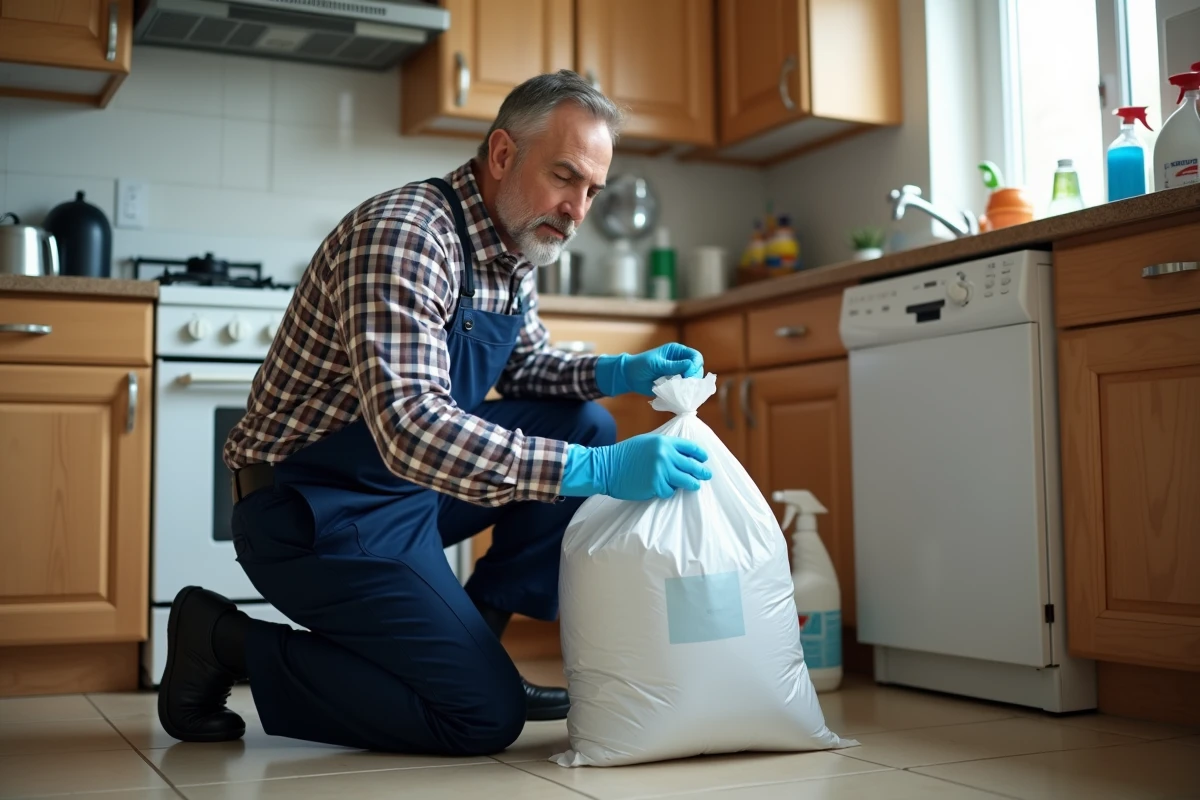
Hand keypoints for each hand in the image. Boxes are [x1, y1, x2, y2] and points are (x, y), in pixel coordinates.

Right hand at [560, 435, 711, 499]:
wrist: (605, 468)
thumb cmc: (624, 455)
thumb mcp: (646, 443)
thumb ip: (663, 447)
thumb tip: (680, 454)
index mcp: (663, 442)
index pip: (689, 447)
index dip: (699, 454)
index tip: (704, 458)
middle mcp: (664, 455)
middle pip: (692, 465)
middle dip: (702, 472)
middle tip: (707, 475)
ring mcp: (661, 472)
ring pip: (685, 481)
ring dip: (691, 484)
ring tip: (694, 486)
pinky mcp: (656, 486)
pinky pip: (670, 491)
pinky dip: (668, 492)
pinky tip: (662, 489)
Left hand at [595, 343, 703, 396]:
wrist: (629, 377)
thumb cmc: (641, 365)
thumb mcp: (657, 364)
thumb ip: (673, 366)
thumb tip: (691, 366)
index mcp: (677, 352)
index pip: (695, 357)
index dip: (695, 365)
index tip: (688, 375)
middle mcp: (681, 362)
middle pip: (697, 369)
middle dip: (694, 377)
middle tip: (685, 385)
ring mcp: (678, 374)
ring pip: (693, 380)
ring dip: (689, 386)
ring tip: (680, 390)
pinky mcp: (675, 384)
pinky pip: (685, 389)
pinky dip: (683, 392)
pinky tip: (678, 394)